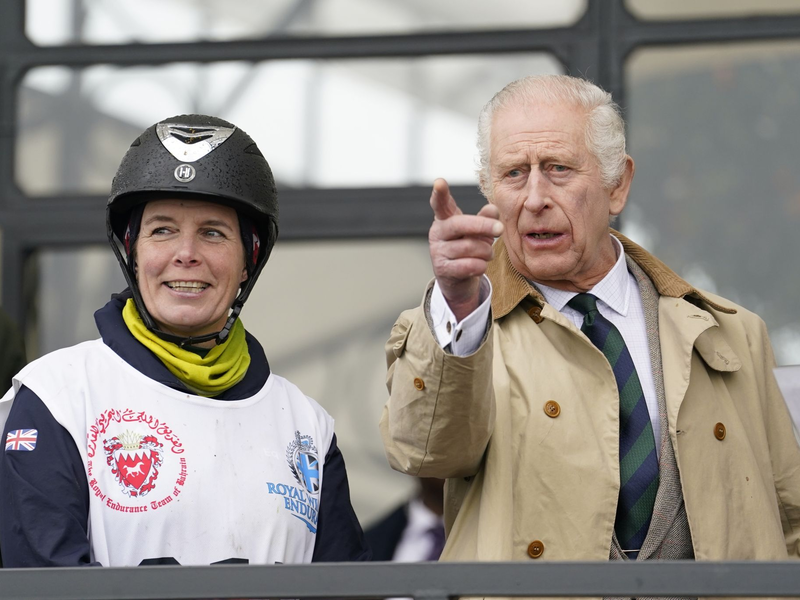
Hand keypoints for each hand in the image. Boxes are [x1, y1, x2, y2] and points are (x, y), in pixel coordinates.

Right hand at [428, 178, 502, 321]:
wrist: (458, 279)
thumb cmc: (469, 248)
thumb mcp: (478, 231)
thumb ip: (485, 218)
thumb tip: (493, 209)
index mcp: (445, 219)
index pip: (440, 204)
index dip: (440, 194)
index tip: (439, 182)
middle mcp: (437, 233)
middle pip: (460, 224)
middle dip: (483, 226)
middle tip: (500, 228)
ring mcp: (437, 251)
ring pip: (470, 247)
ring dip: (486, 251)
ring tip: (487, 254)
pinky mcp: (443, 269)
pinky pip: (469, 265)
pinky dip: (481, 265)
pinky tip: (480, 265)